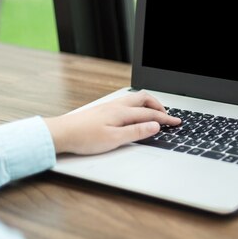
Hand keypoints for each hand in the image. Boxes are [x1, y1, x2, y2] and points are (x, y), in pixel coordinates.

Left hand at [44, 91, 180, 154]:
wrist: (60, 133)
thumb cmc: (84, 138)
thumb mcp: (114, 139)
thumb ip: (136, 132)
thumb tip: (154, 126)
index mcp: (122, 112)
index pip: (150, 113)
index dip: (166, 118)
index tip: (177, 122)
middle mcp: (117, 106)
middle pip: (144, 99)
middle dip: (159, 106)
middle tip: (167, 116)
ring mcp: (109, 106)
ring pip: (135, 99)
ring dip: (148, 104)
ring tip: (155, 113)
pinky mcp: (103, 110)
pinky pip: (127, 102)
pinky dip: (139, 106)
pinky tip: (136, 114)